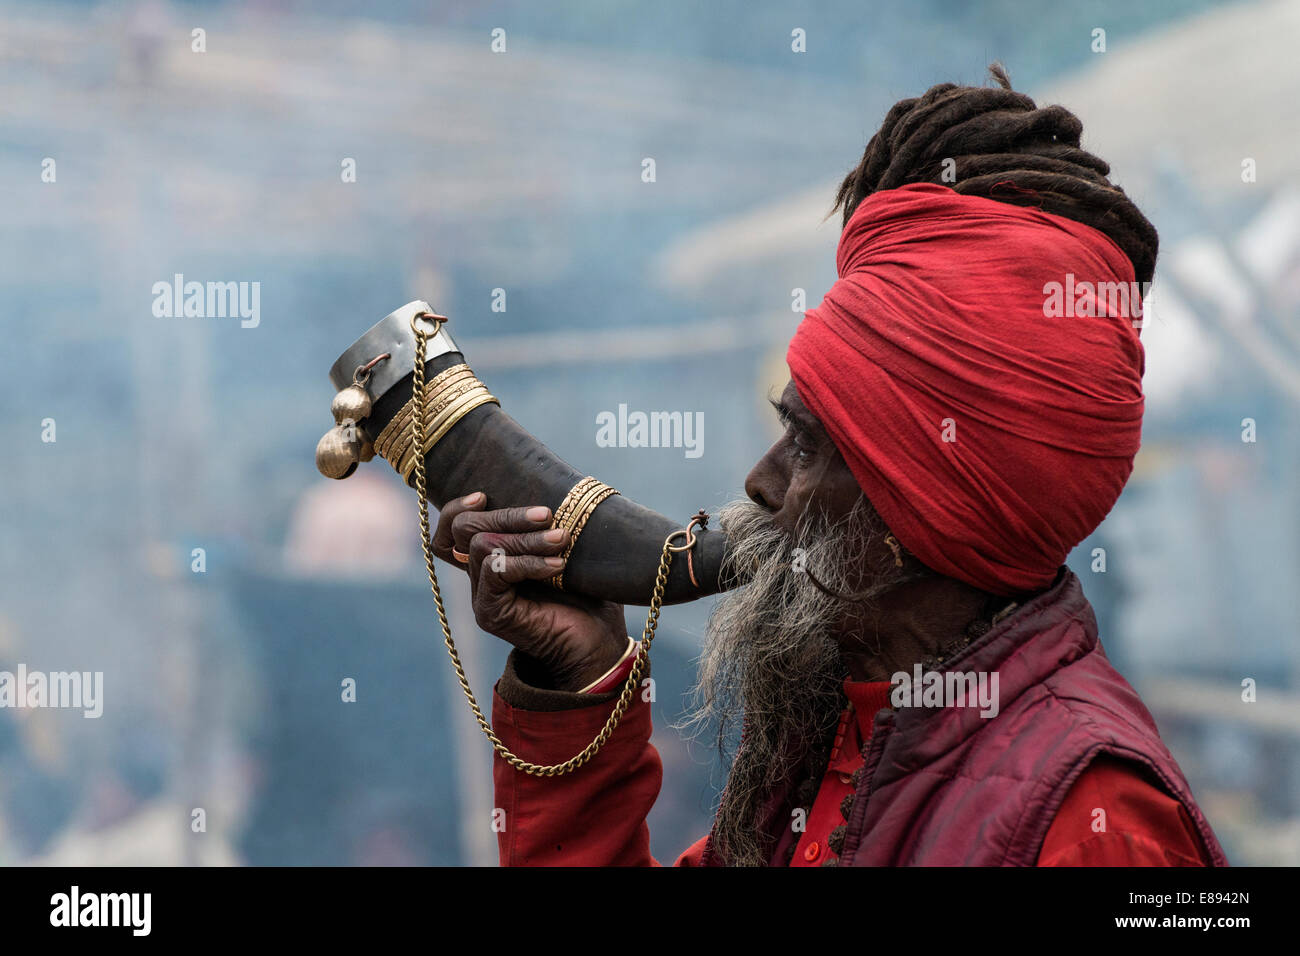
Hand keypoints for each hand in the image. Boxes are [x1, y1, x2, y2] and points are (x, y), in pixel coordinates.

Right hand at [432, 492, 629, 691]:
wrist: (598, 644)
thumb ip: (545, 524)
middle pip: (465, 530)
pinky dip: (528, 562)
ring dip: (525, 538)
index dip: (458, 508)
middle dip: (506, 515)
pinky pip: (497, 571)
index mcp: (492, 560)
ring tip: (561, 540)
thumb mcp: (564, 549)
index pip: (450, 529)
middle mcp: (480, 578)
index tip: (486, 495)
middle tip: (546, 514)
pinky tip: (557, 565)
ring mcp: (482, 597)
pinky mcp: (491, 613)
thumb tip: (554, 484)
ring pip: (482, 546)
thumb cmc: (588, 595)